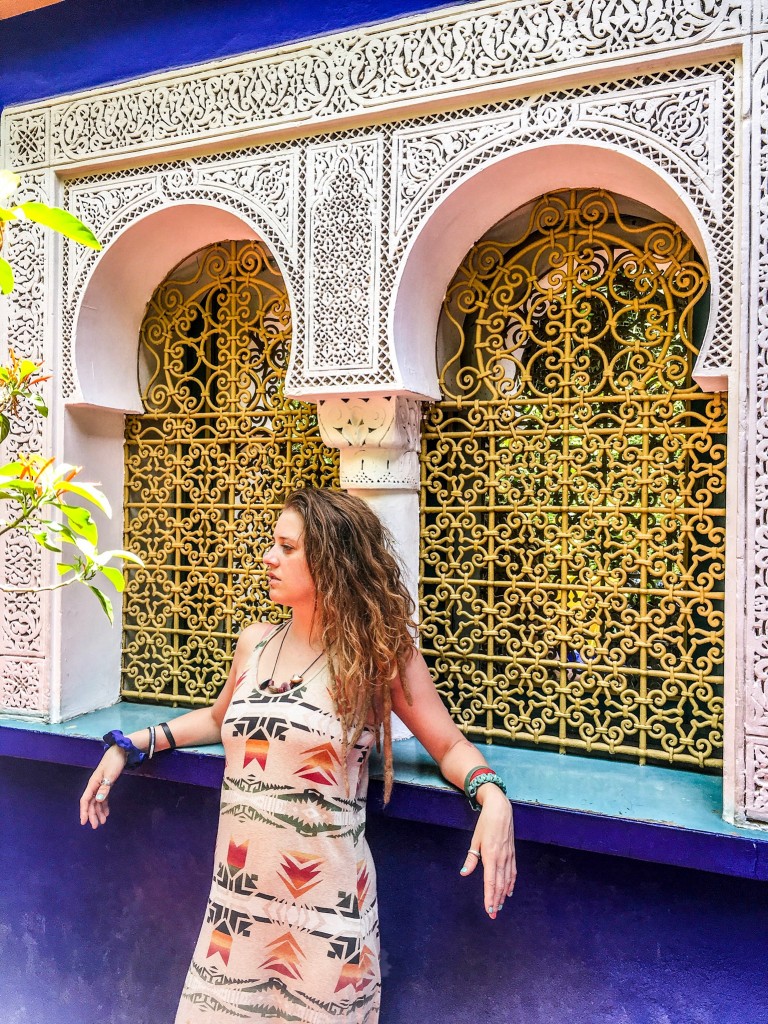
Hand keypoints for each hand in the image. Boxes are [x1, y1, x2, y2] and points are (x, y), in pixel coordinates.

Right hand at [79, 745, 126, 829]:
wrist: (121, 751)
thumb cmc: (114, 762)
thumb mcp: (110, 775)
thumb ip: (104, 788)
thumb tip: (97, 800)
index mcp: (93, 783)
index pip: (85, 800)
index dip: (84, 811)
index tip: (84, 822)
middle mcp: (94, 785)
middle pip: (91, 803)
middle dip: (92, 814)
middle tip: (96, 826)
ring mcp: (100, 785)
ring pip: (97, 802)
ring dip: (98, 812)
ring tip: (102, 822)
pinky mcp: (106, 784)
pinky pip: (103, 798)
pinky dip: (104, 806)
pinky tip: (106, 813)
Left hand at [460, 786, 515, 919]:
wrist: (501, 810)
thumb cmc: (485, 824)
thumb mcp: (475, 840)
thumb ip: (471, 858)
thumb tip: (464, 873)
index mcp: (491, 856)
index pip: (490, 882)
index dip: (490, 897)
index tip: (489, 909)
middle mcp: (502, 859)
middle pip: (500, 884)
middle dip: (497, 900)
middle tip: (493, 914)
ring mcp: (509, 857)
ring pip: (507, 880)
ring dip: (504, 895)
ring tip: (500, 906)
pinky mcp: (513, 854)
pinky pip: (513, 873)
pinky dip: (511, 884)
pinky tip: (509, 891)